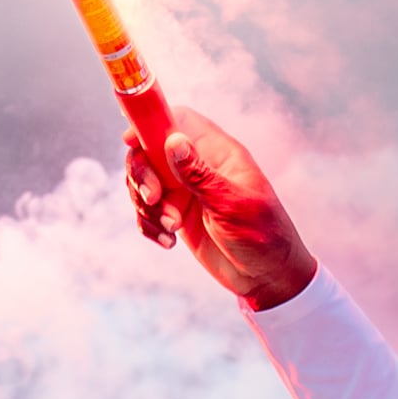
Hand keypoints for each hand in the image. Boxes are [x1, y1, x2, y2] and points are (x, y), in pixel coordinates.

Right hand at [123, 105, 318, 308]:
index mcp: (218, 153)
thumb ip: (200, 174)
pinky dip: (149, 226)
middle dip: (142, 175)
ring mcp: (185, 192)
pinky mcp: (177, 216)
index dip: (151, 124)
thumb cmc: (263, 236)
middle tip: (153, 199)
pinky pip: (148, 213)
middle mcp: (198, 167)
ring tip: (171, 228)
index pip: (179, 120)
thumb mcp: (232, 204)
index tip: (130, 143)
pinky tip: (168, 242)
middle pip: (150, 152)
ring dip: (147, 208)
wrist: (267, 277)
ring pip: (144, 185)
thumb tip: (173, 141)